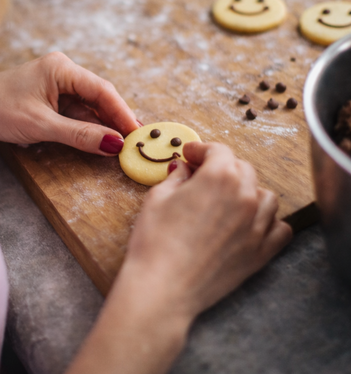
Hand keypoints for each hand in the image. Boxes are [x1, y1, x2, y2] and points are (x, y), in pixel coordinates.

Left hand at [0, 52, 139, 154]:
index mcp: (61, 68)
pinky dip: (89, 127)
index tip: (137, 132)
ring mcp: (59, 84)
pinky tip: (101, 139)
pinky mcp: (54, 97)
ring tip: (122, 144)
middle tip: (135, 141)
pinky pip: (78, 112)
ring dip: (104, 125)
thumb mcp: (41, 125)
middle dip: (116, 119)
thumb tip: (113, 144)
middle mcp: (63, 72)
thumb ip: (79, 135)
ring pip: (90, 106)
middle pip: (99, 97)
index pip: (101, 90)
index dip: (122, 112)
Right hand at [126, 141, 292, 319]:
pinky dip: (269, 221)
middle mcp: (245, 196)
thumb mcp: (157, 198)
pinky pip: (280, 229)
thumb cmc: (156, 241)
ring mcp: (257, 226)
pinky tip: (250, 222)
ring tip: (228, 198)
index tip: (191, 154)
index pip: (218, 151)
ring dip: (248, 190)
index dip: (201, 149)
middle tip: (201, 174)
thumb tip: (182, 168)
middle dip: (221, 166)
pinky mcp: (261, 253)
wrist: (163, 286)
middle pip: (242, 169)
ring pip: (266, 195)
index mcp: (219, 177)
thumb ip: (175, 177)